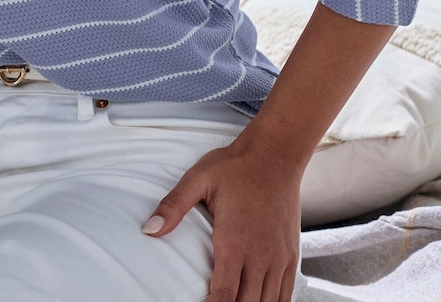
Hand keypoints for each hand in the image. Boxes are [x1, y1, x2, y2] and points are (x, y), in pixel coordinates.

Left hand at [142, 134, 301, 301]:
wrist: (276, 154)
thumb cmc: (236, 167)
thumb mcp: (199, 179)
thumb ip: (173, 205)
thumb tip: (149, 229)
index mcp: (234, 241)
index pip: (224, 295)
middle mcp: (260, 255)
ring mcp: (278, 258)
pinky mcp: (291, 255)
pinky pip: (285, 294)